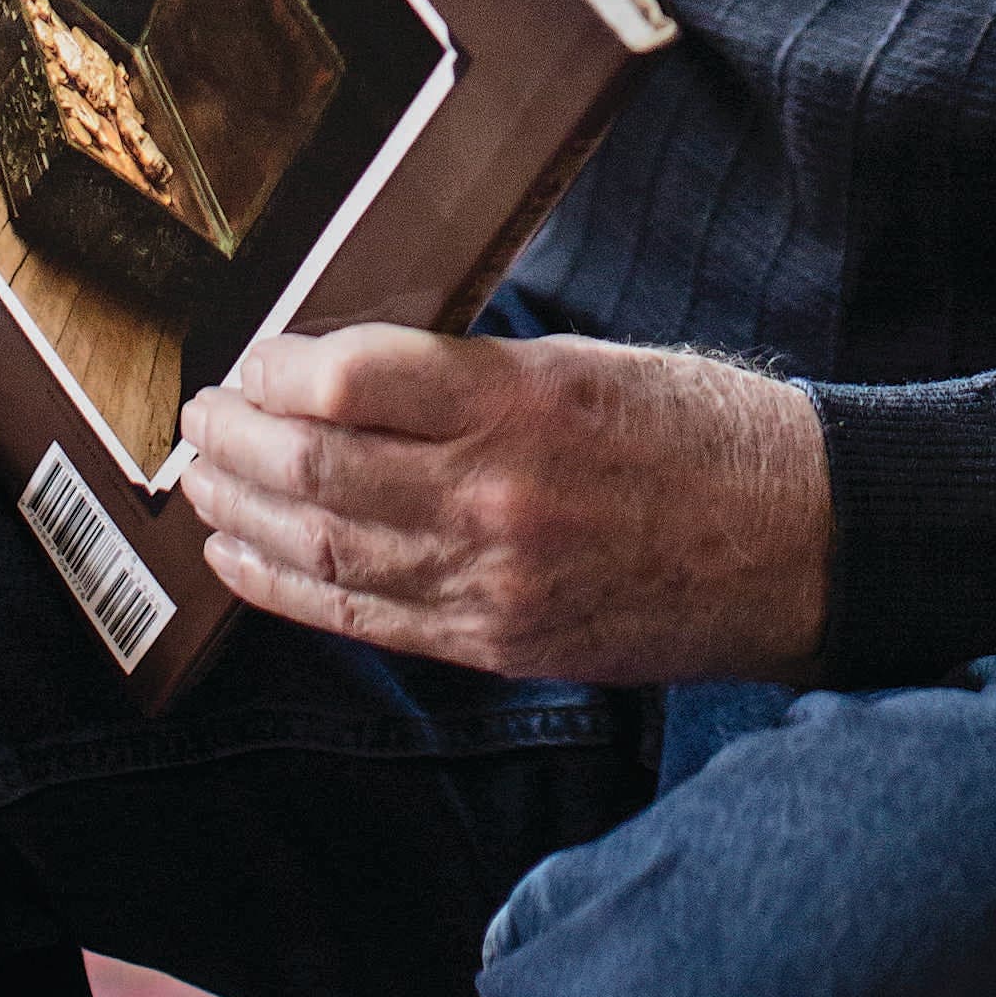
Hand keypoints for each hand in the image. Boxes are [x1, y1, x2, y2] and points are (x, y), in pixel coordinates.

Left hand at [178, 327, 830, 685]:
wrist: (793, 540)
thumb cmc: (701, 429)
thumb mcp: (588, 360)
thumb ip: (474, 371)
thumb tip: (356, 367)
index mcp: (523, 402)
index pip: (355, 379)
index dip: (280, 367)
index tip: (254, 354)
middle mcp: (495, 496)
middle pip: (318, 467)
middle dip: (237, 439)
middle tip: (202, 413)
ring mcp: (490, 581)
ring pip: (323, 547)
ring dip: (241, 511)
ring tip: (203, 480)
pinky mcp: (494, 642)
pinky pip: (362, 617)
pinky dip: (285, 587)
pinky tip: (241, 561)